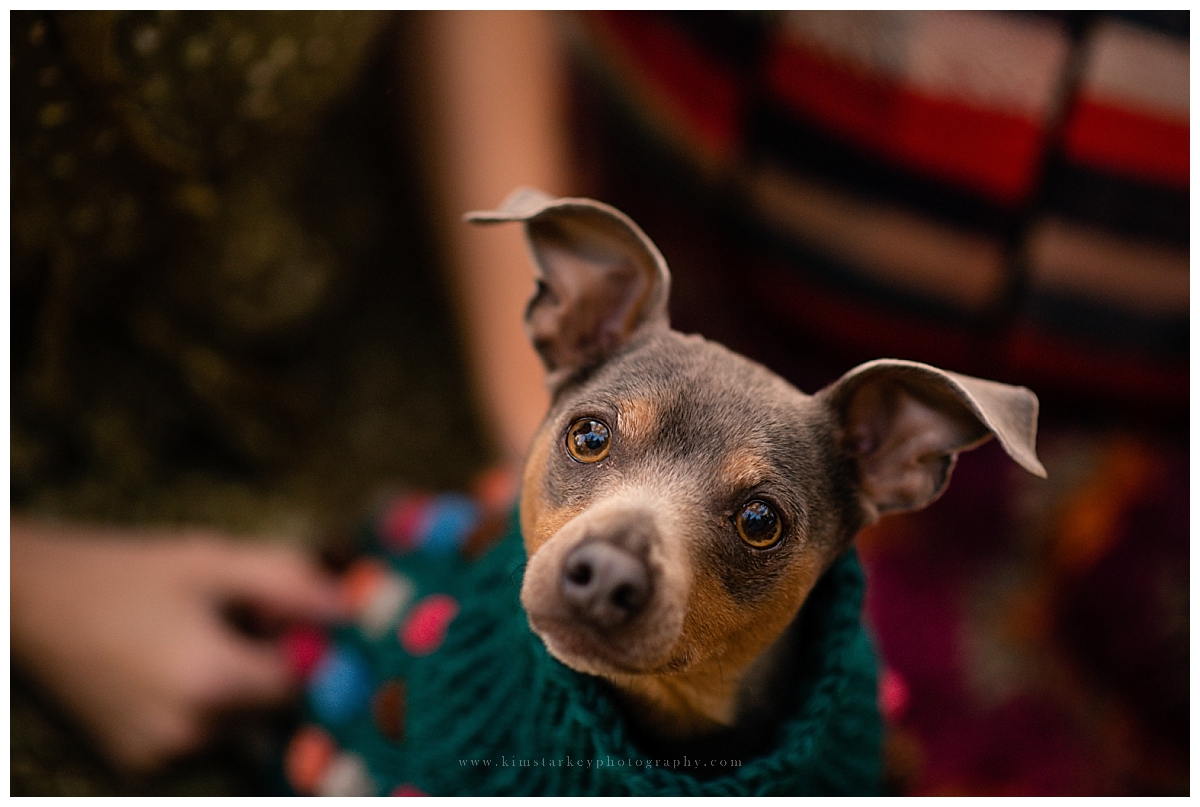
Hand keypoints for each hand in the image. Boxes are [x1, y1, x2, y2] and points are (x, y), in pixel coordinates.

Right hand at [11, 520, 344, 771]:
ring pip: (238, 726)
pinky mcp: (137, 764)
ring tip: (198, 639)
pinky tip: (172, 666)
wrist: (32, 602)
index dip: (303, 647)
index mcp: (210, 681)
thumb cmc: (128, 573)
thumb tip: (350, 608)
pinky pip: (201, 738)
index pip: (300, 684)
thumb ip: (290, 583)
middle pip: (271, 710)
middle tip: (238, 621)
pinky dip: (203, 708)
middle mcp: (187, 732)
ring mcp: (158, 755)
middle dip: (270, 667)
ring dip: (238, 690)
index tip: (285, 617)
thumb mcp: (215, 561)